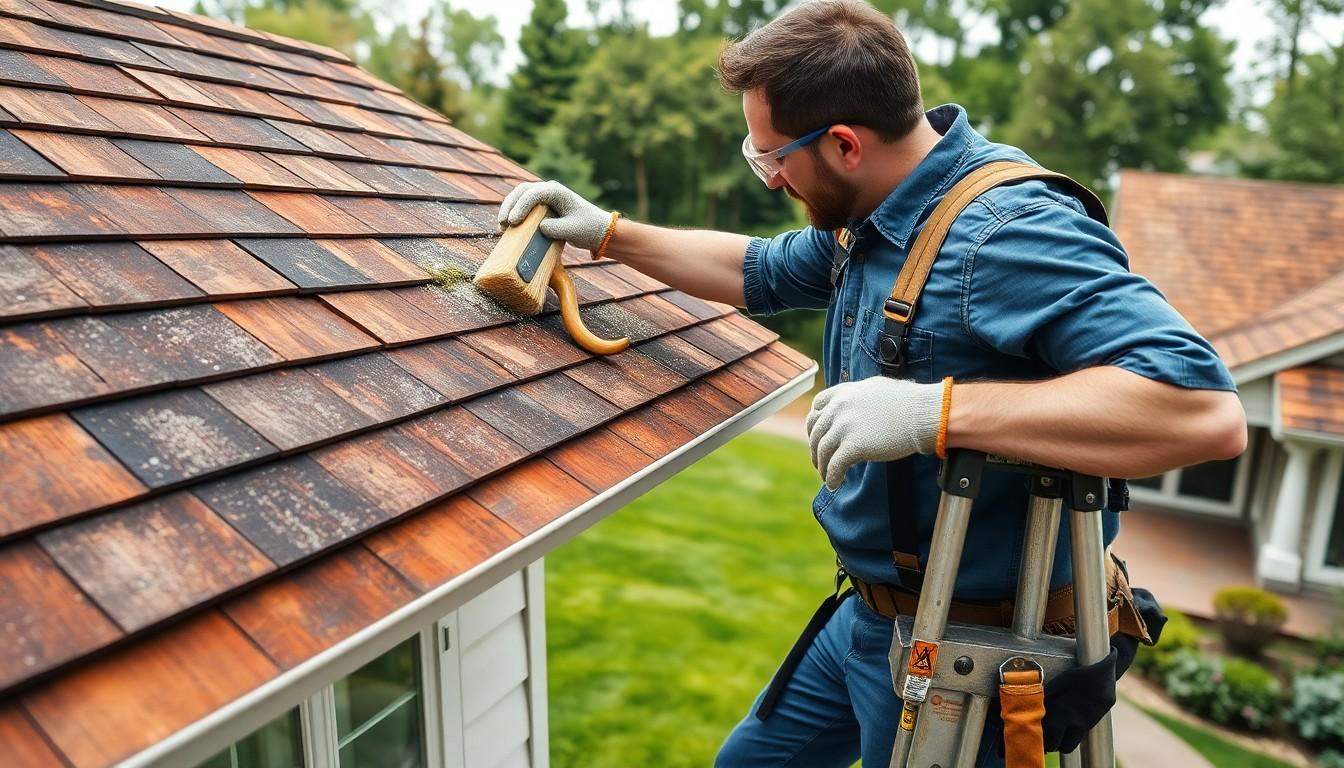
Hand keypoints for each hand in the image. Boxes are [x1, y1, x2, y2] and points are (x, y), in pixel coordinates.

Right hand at [497, 180, 611, 251]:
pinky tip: (507, 226)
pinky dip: (513, 213)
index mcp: (557, 191)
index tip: (513, 222)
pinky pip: (523, 205)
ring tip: (501, 226)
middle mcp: (549, 189)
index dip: (520, 207)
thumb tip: (539, 227)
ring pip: (519, 196)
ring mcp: (544, 196)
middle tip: (502, 223)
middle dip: (509, 206)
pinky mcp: (541, 206)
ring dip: (508, 209)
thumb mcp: (572, 231)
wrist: (597, 229)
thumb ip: (555, 229)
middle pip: (522, 191)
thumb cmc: (587, 228)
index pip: (533, 194)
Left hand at [805, 377, 942, 490]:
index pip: (817, 407)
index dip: (814, 423)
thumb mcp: (876, 389)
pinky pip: (834, 466)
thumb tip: (856, 406)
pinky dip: (831, 477)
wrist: (923, 413)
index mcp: (844, 392)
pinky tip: (834, 484)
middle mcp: (839, 408)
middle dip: (815, 449)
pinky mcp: (853, 447)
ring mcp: (844, 427)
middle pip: (816, 431)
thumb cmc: (908, 402)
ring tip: (826, 476)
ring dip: (822, 466)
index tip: (817, 435)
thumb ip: (858, 397)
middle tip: (819, 461)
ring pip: (822, 451)